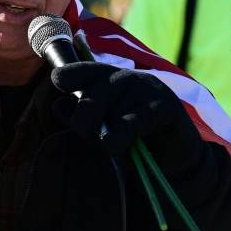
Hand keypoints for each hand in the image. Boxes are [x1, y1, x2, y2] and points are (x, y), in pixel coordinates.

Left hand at [51, 62, 204, 172]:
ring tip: (114, 146)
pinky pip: (137, 118)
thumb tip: (57, 105)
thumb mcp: (102, 130)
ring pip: (115, 108)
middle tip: (84, 134)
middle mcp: (128, 78)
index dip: (70, 74)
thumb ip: (81, 118)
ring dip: (109, 133)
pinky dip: (125, 133)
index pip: (86, 70)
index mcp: (110, 80)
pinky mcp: (165, 105)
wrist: (173, 160)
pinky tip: (120, 143)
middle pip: (95, 92)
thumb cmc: (133, 141)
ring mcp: (148, 89)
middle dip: (84, 117)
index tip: (58, 81)